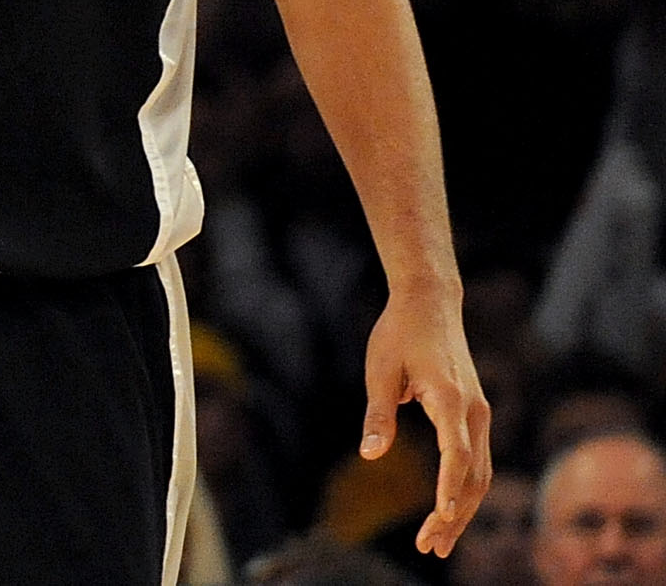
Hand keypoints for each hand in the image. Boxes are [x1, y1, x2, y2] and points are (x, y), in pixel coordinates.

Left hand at [361, 281, 490, 557]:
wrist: (431, 303)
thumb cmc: (399, 333)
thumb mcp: (380, 370)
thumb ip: (378, 414)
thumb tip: (370, 455)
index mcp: (450, 397)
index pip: (455, 452)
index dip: (448, 487)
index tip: (439, 516)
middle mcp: (474, 410)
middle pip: (472, 475)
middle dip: (453, 515)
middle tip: (430, 548)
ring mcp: (481, 414)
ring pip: (479, 473)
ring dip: (461, 510)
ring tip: (438, 542)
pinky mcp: (477, 415)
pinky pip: (477, 461)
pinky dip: (465, 490)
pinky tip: (449, 512)